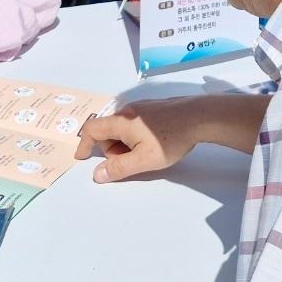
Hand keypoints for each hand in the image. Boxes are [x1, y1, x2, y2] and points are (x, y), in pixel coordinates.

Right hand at [75, 97, 206, 182]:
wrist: (198, 117)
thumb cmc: (170, 139)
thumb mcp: (143, 160)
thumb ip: (118, 168)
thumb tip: (96, 174)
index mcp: (121, 121)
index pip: (92, 129)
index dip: (84, 144)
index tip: (82, 158)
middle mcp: (127, 110)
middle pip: (108, 130)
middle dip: (112, 149)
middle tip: (131, 161)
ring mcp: (141, 107)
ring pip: (122, 128)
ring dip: (125, 144)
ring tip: (146, 153)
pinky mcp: (153, 108)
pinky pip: (134, 123)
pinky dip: (135, 136)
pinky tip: (153, 143)